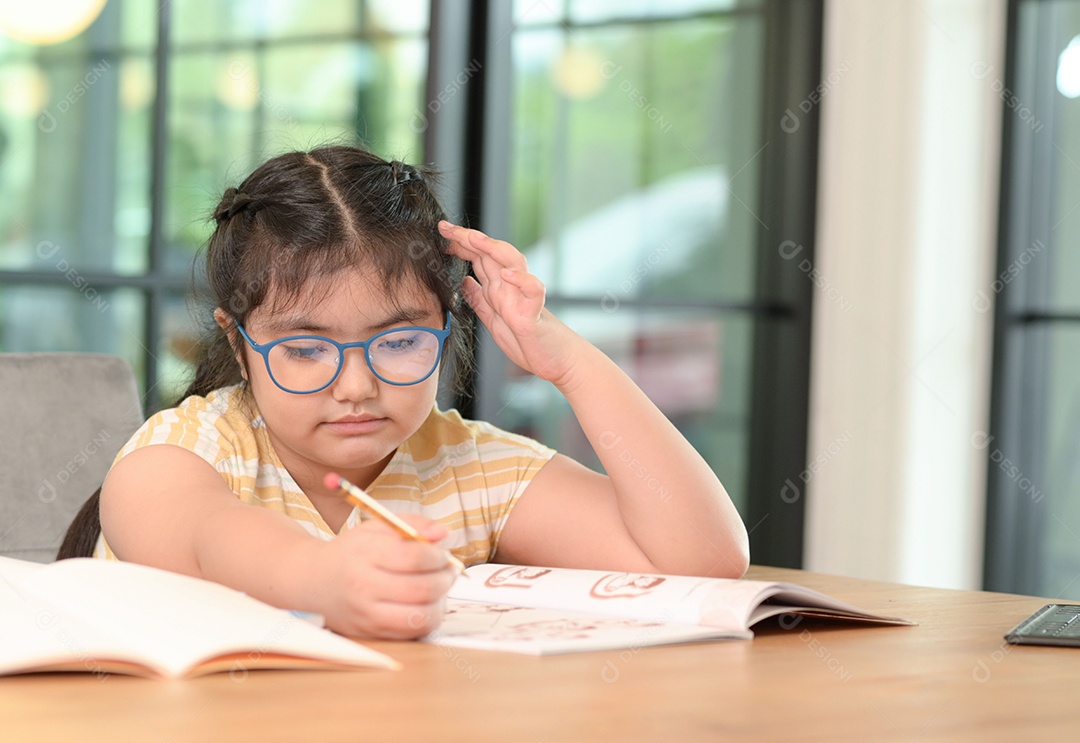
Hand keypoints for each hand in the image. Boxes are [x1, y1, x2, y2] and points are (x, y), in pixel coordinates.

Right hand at [306, 514, 457, 639]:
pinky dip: (427, 618)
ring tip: (438, 589)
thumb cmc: (351, 552)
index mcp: (365, 554)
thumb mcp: (376, 527)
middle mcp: (364, 587)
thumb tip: (443, 533)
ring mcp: (366, 615)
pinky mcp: (371, 634)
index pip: (415, 558)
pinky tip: (425, 604)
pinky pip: (412, 633)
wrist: (313, 581)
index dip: (438, 556)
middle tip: (448, 571)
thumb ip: (412, 524)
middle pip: (422, 589)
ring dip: (440, 602)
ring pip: (421, 617)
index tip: (441, 553)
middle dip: (445, 579)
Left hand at [439, 220, 582, 386]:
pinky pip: (533, 290)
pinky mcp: (534, 312)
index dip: (460, 244)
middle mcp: (510, 286)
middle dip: (468, 238)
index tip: (441, 233)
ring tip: (474, 239)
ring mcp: (523, 296)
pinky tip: (508, 275)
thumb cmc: (526, 340)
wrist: (554, 360)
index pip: (478, 258)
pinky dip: (521, 280)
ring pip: (512, 262)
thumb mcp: (492, 320)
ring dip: (493, 249)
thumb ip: (479, 299)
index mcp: (498, 288)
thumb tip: (464, 281)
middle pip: (490, 253)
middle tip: (446, 227)